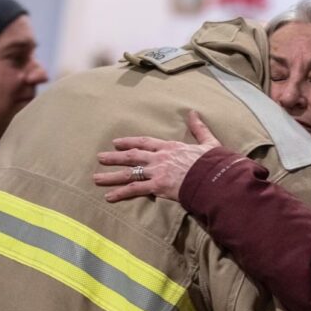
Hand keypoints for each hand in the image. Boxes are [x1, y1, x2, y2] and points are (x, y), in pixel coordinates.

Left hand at [94, 110, 220, 201]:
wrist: (214, 176)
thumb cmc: (213, 162)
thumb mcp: (208, 142)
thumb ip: (198, 128)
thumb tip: (194, 113)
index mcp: (170, 147)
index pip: (145, 142)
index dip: (130, 142)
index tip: (116, 142)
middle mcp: (159, 158)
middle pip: (132, 156)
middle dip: (114, 157)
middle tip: (100, 158)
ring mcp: (157, 171)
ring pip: (129, 173)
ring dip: (111, 176)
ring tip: (96, 178)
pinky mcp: (158, 186)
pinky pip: (135, 190)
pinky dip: (121, 193)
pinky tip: (109, 197)